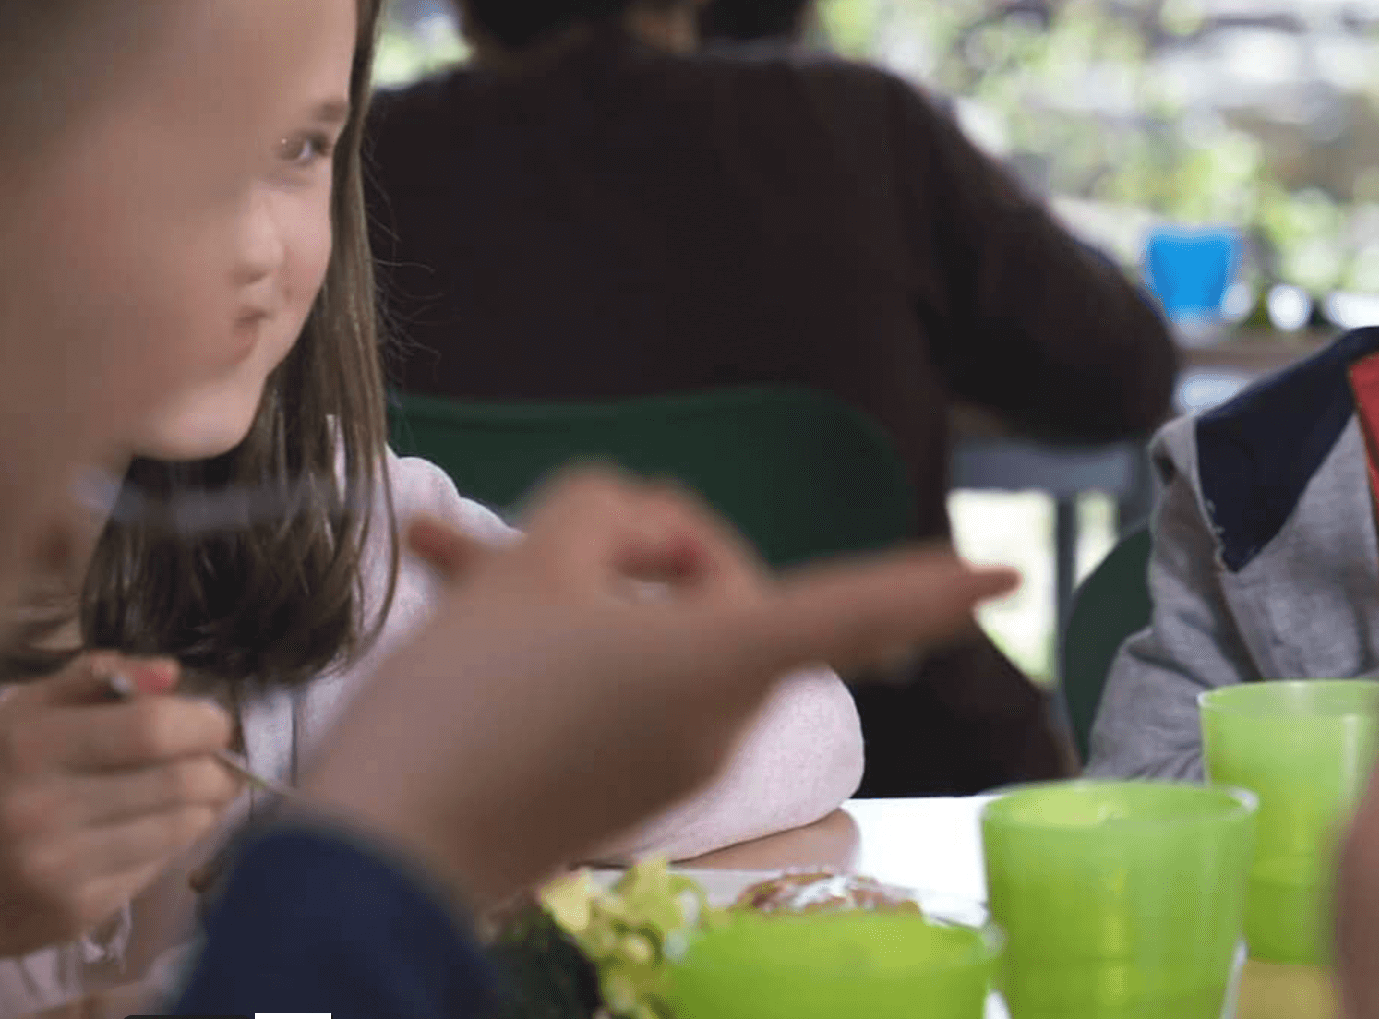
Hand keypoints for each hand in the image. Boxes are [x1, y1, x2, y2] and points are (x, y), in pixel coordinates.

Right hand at [0, 655, 239, 959]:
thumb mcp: (21, 714)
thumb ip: (95, 679)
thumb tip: (171, 673)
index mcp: (30, 748)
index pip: (152, 730)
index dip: (203, 723)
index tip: (214, 722)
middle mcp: (44, 812)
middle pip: (180, 782)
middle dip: (216, 766)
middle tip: (214, 760)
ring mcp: (61, 871)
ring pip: (181, 829)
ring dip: (200, 806)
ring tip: (187, 792)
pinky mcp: (76, 915)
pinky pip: (156, 870)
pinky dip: (167, 845)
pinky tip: (145, 832)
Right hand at [296, 467, 1014, 910]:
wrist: (377, 866)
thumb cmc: (460, 706)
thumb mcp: (525, 564)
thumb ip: (608, 513)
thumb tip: (648, 533)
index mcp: (717, 661)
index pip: (848, 610)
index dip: (926, 586)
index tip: (1001, 577)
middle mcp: (719, 719)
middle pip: (723, 591)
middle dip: (648, 548)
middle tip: (546, 541)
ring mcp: (676, 763)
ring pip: (660, 634)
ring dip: (583, 593)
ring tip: (460, 571)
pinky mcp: (628, 790)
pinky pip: (619, 685)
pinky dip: (562, 645)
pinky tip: (467, 613)